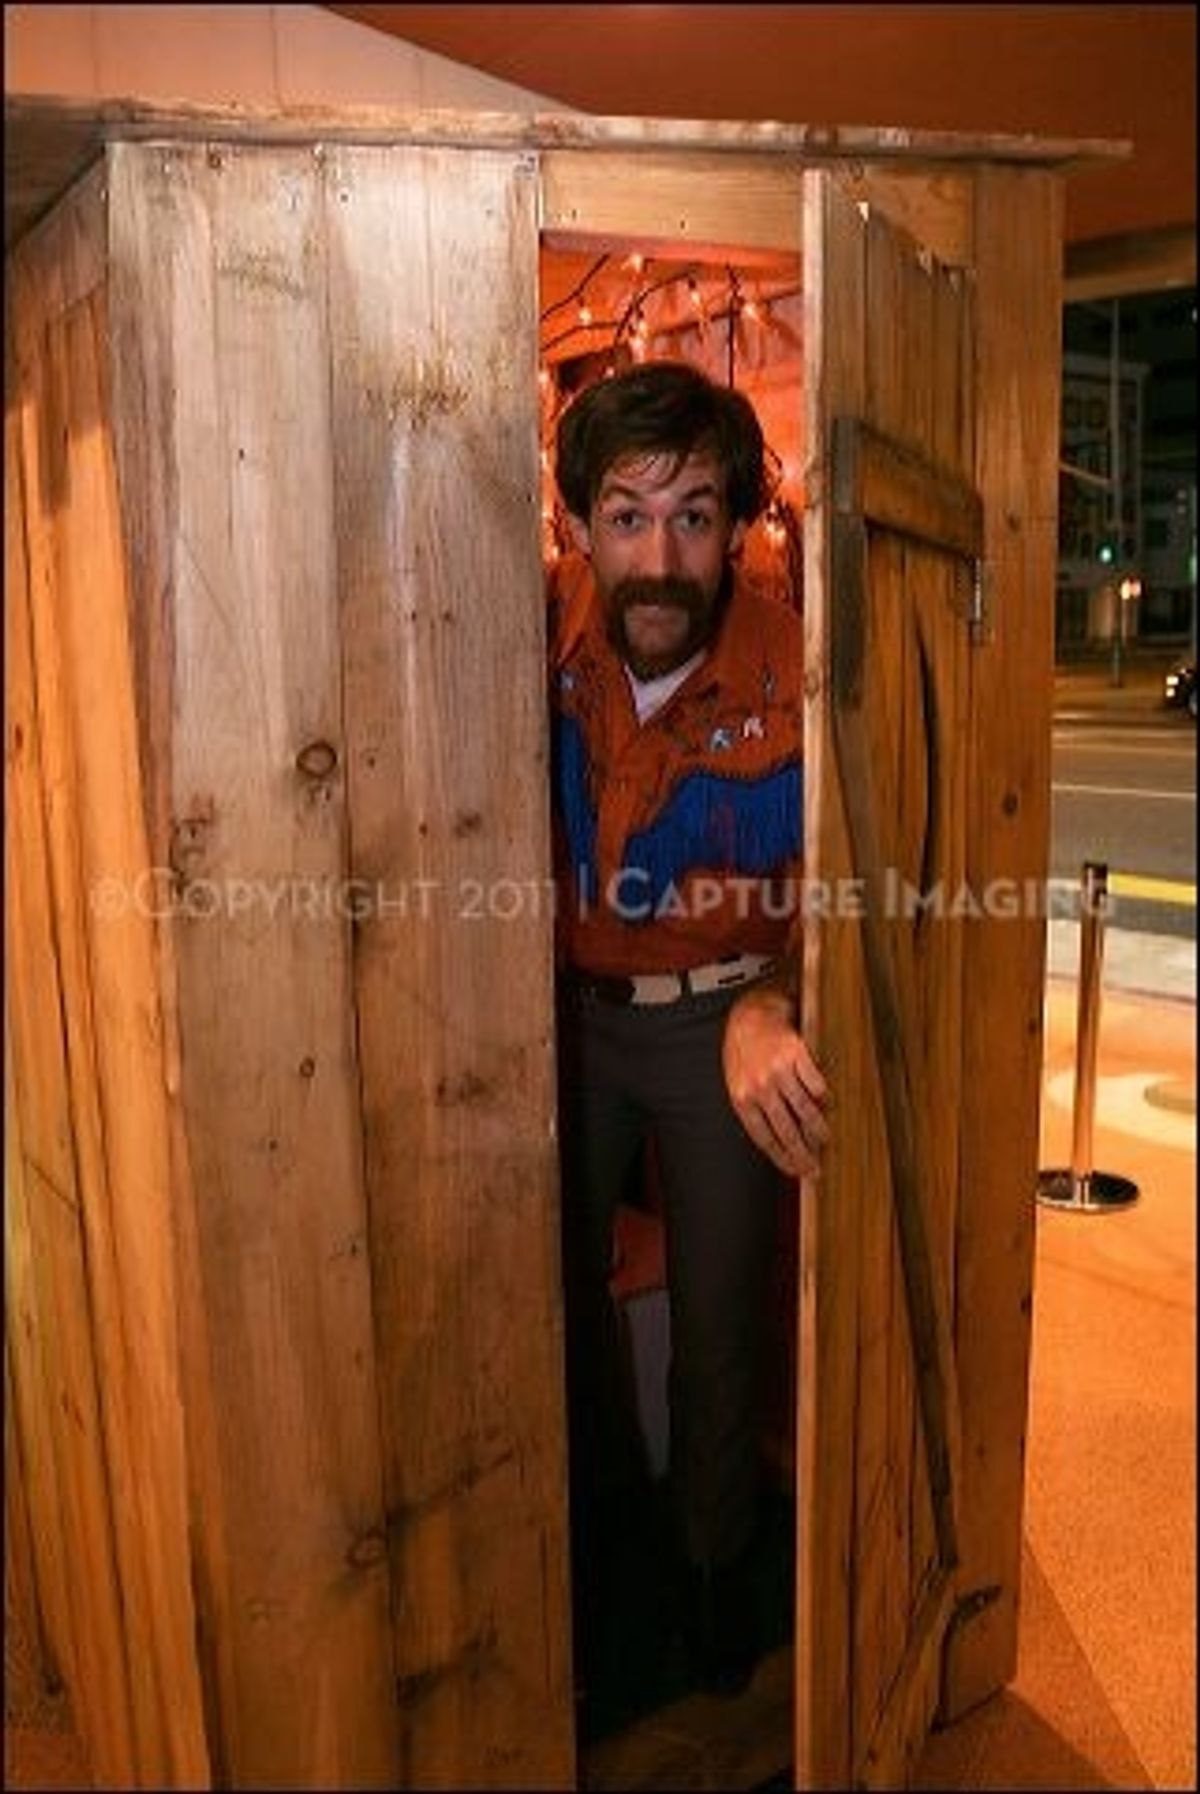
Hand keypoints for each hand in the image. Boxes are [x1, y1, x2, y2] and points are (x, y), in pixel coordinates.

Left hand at [722, 986, 829, 1178]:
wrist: (750, 1016)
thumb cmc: (744, 1054)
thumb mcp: (738, 1084)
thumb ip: (754, 1110)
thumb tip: (778, 1144)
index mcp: (742, 1098)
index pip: (765, 1138)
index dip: (783, 1158)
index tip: (797, 1171)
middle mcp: (760, 1087)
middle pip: (787, 1130)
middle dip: (804, 1154)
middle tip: (816, 1168)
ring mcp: (778, 1070)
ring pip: (805, 1110)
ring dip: (818, 1129)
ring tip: (824, 1138)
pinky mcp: (796, 1054)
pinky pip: (816, 1084)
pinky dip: (823, 1097)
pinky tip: (826, 1103)